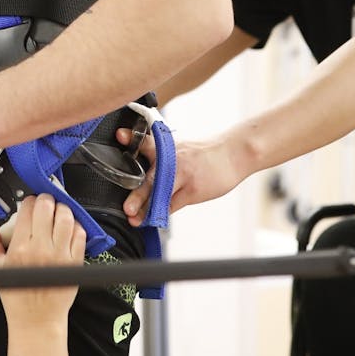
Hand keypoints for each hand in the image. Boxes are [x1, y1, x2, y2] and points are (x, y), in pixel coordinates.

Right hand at [0, 194, 84, 322]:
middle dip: (46, 200)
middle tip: (45, 203)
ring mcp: (61, 255)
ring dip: (63, 209)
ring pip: (67, 217)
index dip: (29, 201)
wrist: (37, 319)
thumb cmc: (18, 296)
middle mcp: (41, 249)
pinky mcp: (76, 262)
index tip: (29, 203)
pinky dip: (76, 226)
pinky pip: (80, 234)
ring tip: (58, 212)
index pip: (27, 209)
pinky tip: (69, 229)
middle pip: (48, 207)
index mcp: (20, 248)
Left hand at [118, 129, 245, 225]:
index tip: (120, 136)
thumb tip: (142, 173)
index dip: (132, 138)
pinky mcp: (193, 190)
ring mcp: (184, 175)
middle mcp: (173, 160)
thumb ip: (160, 156)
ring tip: (135, 219)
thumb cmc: (205, 153)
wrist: (234, 153)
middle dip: (137, 193)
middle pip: (151, 177)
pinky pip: (174, 205)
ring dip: (146, 209)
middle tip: (127, 207)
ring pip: (161, 196)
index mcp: (167, 146)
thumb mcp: (180, 148)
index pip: (146, 141)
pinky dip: (162, 212)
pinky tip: (153, 219)